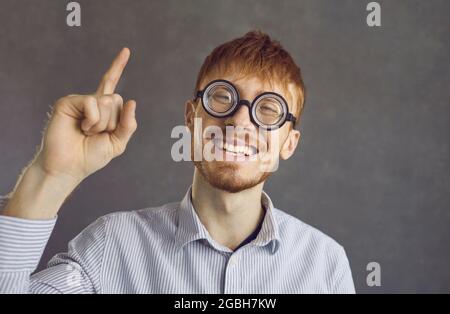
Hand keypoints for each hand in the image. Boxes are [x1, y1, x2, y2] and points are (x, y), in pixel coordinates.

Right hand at [35, 47, 136, 180]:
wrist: (69, 166)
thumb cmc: (90, 156)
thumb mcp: (117, 143)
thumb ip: (128, 124)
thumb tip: (133, 101)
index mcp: (103, 110)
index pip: (112, 84)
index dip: (117, 66)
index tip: (126, 50)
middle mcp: (92, 102)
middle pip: (117, 99)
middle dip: (112, 121)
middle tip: (95, 134)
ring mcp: (80, 101)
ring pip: (107, 101)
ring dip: (102, 123)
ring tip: (86, 132)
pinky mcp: (68, 102)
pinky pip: (92, 103)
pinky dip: (92, 119)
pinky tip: (81, 127)